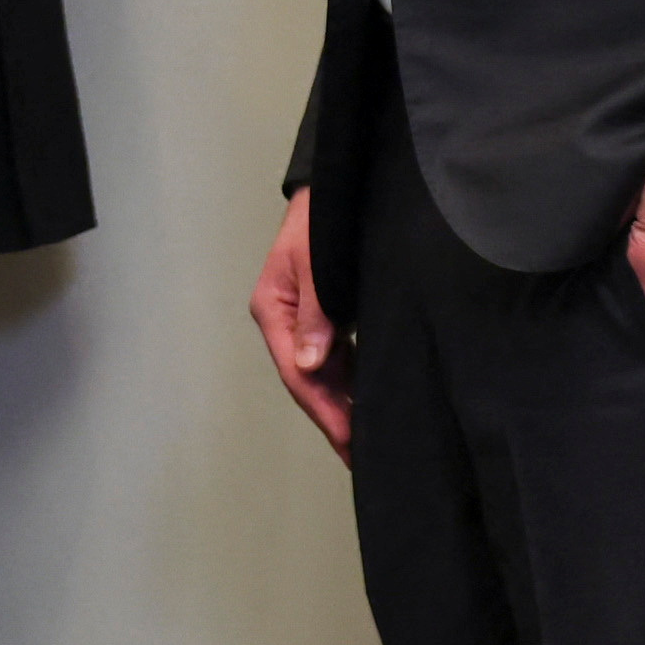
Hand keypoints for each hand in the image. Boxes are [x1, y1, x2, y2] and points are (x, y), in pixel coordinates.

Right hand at [249, 188, 354, 458]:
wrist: (333, 187)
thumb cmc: (321, 220)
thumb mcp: (315, 261)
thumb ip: (316, 311)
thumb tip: (312, 365)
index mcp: (274, 310)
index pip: (298, 373)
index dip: (325, 410)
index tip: (350, 441)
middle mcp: (286, 322)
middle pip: (310, 381)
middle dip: (335, 418)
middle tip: (362, 458)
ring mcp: (306, 320)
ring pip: (325, 373)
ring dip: (344, 404)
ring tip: (369, 440)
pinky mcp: (327, 315)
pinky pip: (338, 358)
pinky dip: (353, 381)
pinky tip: (370, 400)